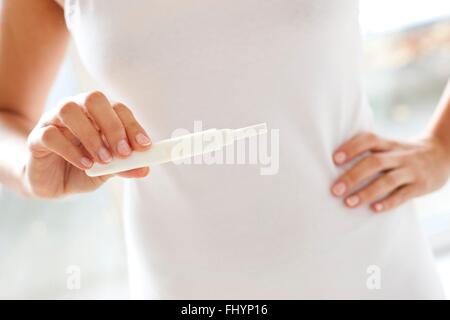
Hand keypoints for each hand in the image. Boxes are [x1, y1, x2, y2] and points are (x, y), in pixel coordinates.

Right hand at [23, 91, 151, 197]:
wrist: (52, 182)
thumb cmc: (83, 167)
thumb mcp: (108, 170)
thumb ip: (124, 166)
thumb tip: (145, 167)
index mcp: (97, 113)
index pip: (118, 108)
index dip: (132, 125)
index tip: (143, 146)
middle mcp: (76, 110)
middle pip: (93, 99)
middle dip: (113, 125)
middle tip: (123, 153)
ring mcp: (53, 120)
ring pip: (69, 111)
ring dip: (91, 137)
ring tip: (104, 160)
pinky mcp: (37, 137)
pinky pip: (51, 135)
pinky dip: (71, 151)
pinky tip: (85, 165)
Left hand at [331, 132, 449, 212]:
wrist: (443, 154)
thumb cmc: (403, 154)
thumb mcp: (389, 146)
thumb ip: (368, 152)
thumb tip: (332, 163)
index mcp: (388, 144)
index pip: (368, 139)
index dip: (351, 147)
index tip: (334, 159)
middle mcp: (399, 155)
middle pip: (374, 162)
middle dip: (352, 176)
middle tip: (334, 190)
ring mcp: (411, 171)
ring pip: (388, 180)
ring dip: (366, 192)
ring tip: (348, 203)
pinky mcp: (420, 186)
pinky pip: (404, 195)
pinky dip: (388, 202)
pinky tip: (373, 209)